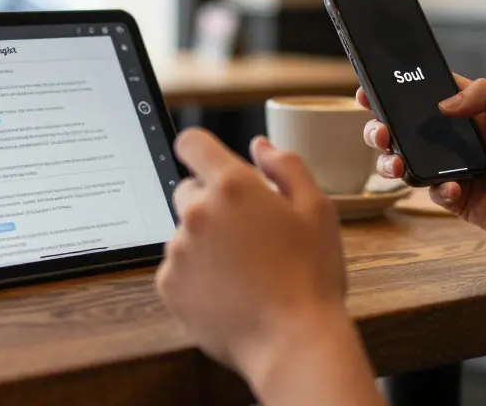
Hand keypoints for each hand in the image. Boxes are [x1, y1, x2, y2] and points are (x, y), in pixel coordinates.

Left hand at [156, 128, 351, 379]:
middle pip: (188, 191)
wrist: (292, 342)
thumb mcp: (317, 210)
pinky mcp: (168, 285)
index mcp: (232, 186)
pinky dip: (196, 274)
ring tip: (243, 270)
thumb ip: (287, 167)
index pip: (192, 144)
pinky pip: (177, 267)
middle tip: (247, 233)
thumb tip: (259, 147)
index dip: (202, 152)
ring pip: (184, 233)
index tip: (213, 166)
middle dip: (212, 203)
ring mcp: (177, 251)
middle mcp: (196, 213)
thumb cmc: (311, 275)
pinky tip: (229, 290)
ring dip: (205, 242)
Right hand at [360, 76, 485, 249]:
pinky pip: (429, 191)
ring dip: (392, 161)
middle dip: (381, 127)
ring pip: (406, 160)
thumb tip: (442, 103)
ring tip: (397, 164)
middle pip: (403, 127)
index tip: (369, 89)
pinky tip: (454, 189)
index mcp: (470, 109)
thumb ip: (484, 94)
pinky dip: (434, 189)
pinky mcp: (456, 198)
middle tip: (380, 131)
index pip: (425, 92)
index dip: (396, 89)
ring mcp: (453, 168)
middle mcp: (456, 137)